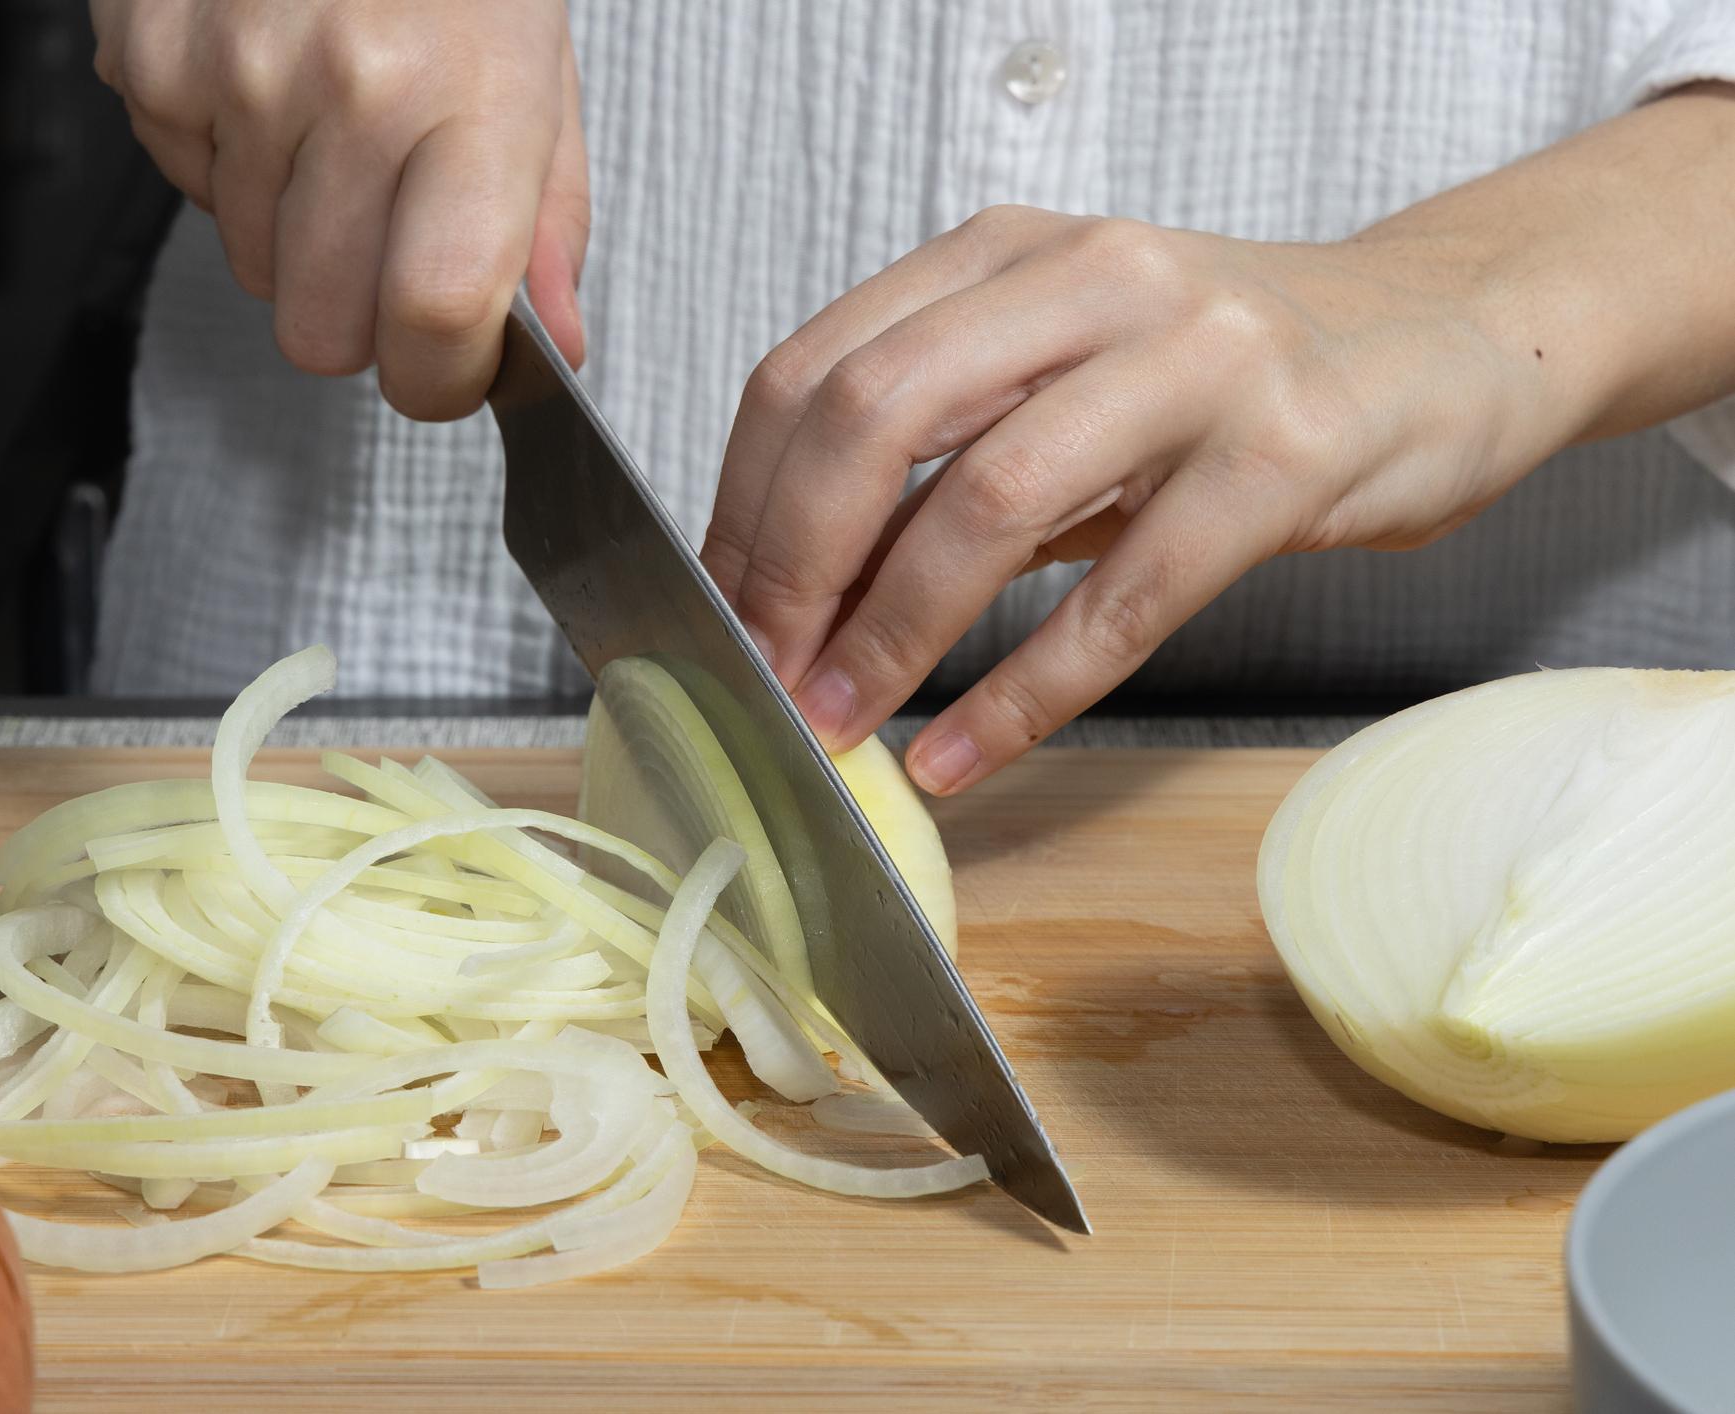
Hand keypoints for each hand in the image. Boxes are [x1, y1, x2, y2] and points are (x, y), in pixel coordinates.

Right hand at [89, 0, 587, 418]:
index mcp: (471, 103)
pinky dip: (223, 158)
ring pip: (249, 267)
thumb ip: (548, 229)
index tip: (445, 369)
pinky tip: (269, 85)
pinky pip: (182, 185)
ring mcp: (240, 71)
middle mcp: (353, 88)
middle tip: (385, 235)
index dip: (437, 380)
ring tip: (329, 128)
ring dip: (288, 227)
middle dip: (355, 315)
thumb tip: (550, 346)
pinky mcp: (153, 55)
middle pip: (322, 332)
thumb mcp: (539, 82)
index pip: (435, 319)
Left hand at [699, 207, 1564, 793]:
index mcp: (1008, 254)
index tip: (719, 611)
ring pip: (991, 497)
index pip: (818, 369)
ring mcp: (1197, 356)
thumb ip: (941, 460)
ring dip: (893, 634)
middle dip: (795, 565)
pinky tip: (963, 753)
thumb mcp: (1062, 381)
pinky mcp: (1290, 449)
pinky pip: (1128, 595)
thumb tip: (796, 594)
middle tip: (765, 675)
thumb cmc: (1226, 377)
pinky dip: (1025, 691)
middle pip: (876, 414)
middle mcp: (1090, 277)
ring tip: (841, 725)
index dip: (746, 505)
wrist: (1444, 340)